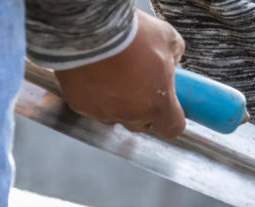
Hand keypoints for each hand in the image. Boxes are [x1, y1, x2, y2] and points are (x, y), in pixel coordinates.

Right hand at [54, 10, 185, 138]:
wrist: (91, 30)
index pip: (171, 127)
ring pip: (114, 113)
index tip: (168, 106)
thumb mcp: (167, 38)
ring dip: (116, 99)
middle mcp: (131, 115)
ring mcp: (104, 113)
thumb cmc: (130, 36)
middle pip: (141, 122)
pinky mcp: (80, 105)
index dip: (170, 118)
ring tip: (112, 72)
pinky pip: (89, 103)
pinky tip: (93, 71)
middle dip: (142, 106)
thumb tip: (171, 59)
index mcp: (157, 104)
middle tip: (138, 80)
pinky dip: (92, 91)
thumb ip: (174, 55)